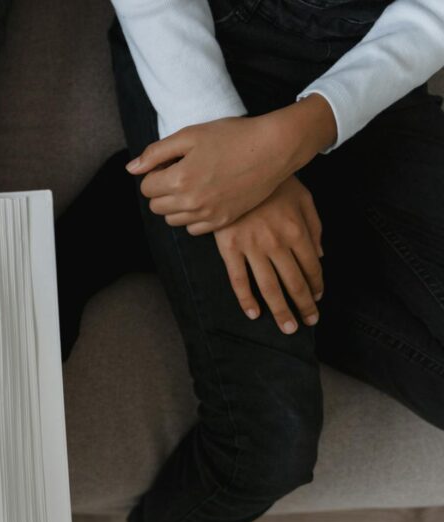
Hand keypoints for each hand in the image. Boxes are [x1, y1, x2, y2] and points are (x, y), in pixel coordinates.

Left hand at [129, 95, 336, 233]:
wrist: (273, 148)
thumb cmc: (232, 136)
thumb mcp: (190, 135)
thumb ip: (156, 153)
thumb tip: (131, 169)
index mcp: (179, 179)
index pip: (146, 187)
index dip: (155, 173)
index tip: (171, 162)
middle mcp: (191, 202)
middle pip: (156, 206)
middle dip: (161, 190)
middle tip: (181, 172)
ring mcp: (208, 215)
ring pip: (172, 220)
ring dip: (175, 204)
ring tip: (193, 184)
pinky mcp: (223, 221)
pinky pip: (193, 229)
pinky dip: (192, 216)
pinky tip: (204, 198)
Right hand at [215, 176, 323, 333]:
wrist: (240, 166)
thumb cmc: (275, 182)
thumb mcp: (304, 198)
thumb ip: (314, 226)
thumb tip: (320, 256)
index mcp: (297, 231)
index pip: (312, 267)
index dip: (316, 286)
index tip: (317, 299)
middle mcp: (277, 243)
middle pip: (294, 282)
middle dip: (303, 306)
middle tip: (308, 323)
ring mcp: (252, 247)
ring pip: (269, 286)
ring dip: (281, 310)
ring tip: (288, 327)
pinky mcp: (229, 247)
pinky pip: (238, 279)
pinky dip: (246, 298)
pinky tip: (254, 313)